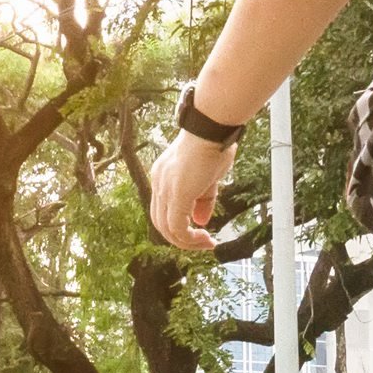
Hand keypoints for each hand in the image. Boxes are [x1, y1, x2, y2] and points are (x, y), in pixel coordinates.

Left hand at [148, 131, 234, 250]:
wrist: (212, 128)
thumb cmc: (214, 144)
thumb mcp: (209, 179)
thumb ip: (203, 201)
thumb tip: (200, 221)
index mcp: (163, 178)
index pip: (164, 210)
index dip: (180, 226)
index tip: (201, 232)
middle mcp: (159, 184)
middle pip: (161, 223)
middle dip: (182, 239)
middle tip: (203, 243)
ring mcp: (165, 189)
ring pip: (166, 229)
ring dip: (187, 242)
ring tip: (206, 243)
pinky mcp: (177, 194)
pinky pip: (177, 227)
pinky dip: (189, 239)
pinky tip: (205, 239)